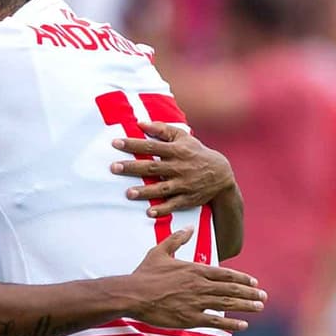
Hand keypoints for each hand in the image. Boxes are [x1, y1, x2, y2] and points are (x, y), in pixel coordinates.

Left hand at [111, 123, 234, 218]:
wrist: (221, 175)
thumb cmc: (196, 153)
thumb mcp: (184, 137)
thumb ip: (162, 130)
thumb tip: (140, 123)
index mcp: (177, 151)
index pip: (152, 146)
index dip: (133, 144)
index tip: (115, 143)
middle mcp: (179, 167)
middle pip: (152, 167)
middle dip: (133, 167)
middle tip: (114, 168)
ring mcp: (184, 184)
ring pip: (162, 188)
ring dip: (145, 191)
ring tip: (128, 193)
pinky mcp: (188, 199)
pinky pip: (174, 205)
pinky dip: (163, 209)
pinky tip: (149, 212)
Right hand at [126, 232, 266, 333]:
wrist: (133, 294)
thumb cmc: (145, 273)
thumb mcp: (160, 251)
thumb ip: (176, 239)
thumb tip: (188, 228)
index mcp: (195, 270)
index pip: (225, 274)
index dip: (242, 278)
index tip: (254, 282)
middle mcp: (200, 285)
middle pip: (232, 288)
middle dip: (250, 292)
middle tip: (263, 296)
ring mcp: (197, 302)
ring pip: (228, 303)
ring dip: (246, 306)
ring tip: (259, 308)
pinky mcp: (190, 318)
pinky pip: (215, 321)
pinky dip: (231, 324)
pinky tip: (243, 325)